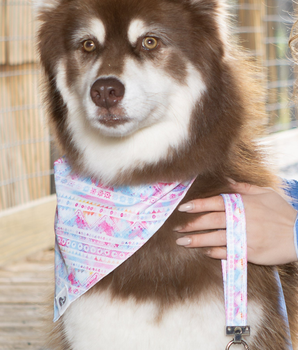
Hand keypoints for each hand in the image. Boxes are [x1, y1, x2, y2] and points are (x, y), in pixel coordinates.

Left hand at [175, 182, 297, 264]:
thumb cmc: (281, 212)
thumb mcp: (265, 193)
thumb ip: (243, 187)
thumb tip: (226, 180)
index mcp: (242, 204)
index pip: (214, 203)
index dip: (197, 205)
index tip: (183, 208)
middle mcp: (240, 220)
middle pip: (210, 222)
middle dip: (191, 225)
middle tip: (176, 228)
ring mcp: (243, 237)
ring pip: (214, 239)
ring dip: (196, 240)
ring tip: (182, 242)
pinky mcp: (248, 252)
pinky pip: (227, 253)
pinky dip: (214, 252)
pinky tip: (204, 252)